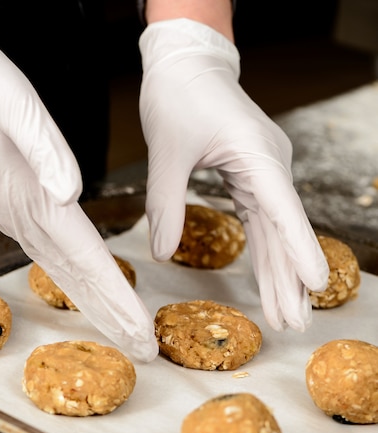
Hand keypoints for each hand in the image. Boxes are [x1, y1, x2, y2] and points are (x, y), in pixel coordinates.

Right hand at [0, 38, 156, 360]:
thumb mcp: (11, 101)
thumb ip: (42, 147)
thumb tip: (70, 193)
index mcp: (35, 199)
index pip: (87, 261)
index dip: (117, 298)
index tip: (142, 330)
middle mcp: (27, 219)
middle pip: (79, 280)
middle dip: (113, 317)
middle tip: (145, 350)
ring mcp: (18, 218)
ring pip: (66, 275)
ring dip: (99, 308)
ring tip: (128, 335)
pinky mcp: (14, 210)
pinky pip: (53, 258)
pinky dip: (78, 283)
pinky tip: (92, 295)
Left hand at [139, 19, 328, 331]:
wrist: (188, 64)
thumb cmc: (178, 95)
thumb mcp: (166, 149)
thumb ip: (165, 203)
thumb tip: (162, 253)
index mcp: (256, 154)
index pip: (283, 209)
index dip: (300, 249)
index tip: (316, 284)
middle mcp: (271, 165)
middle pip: (285, 230)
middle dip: (290, 278)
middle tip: (296, 322)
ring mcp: (266, 171)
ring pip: (276, 231)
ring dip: (281, 273)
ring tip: (287, 314)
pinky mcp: (254, 176)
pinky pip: (263, 221)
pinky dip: (267, 252)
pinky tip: (273, 280)